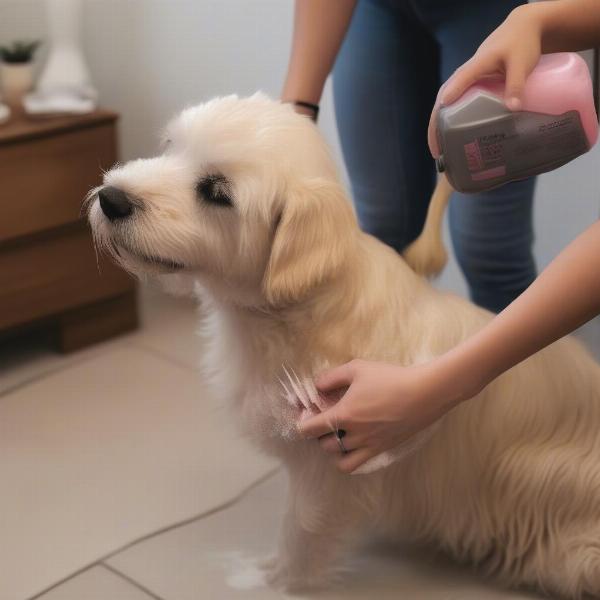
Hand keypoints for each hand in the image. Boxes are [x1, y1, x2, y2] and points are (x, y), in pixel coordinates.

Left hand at [297, 359, 458, 473]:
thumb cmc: (390, 378)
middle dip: (318, 433)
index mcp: (344, 415)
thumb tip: (316, 385)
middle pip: (323, 444)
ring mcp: (369, 445)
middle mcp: (354, 435)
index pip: (310, 429)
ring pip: (339, 458)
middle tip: (323, 419)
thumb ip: (332, 377)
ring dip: (332, 447)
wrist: (424, 393)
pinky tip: (352, 443)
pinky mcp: (382, 449)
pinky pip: (356, 464)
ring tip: (337, 433)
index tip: (304, 415)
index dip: (302, 423)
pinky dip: (348, 458)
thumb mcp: (357, 368)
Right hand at [428, 4, 541, 156]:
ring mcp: (465, 82)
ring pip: (445, 106)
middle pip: (442, 101)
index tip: (441, 124)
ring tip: (440, 150)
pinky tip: (451, 139)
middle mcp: (464, 75)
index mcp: (474, 66)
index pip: (456, 85)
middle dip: (435, 126)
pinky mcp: (470, 87)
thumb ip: (517, 83)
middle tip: (436, 150)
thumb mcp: (522, 61)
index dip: (448, 104)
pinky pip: (455, 106)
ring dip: (439, 127)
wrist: (521, 29)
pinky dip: (449, 122)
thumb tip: (513, 109)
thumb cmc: (521, 43)